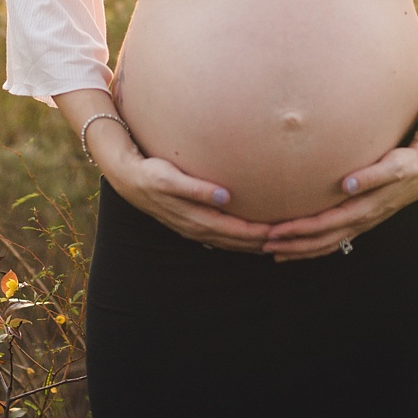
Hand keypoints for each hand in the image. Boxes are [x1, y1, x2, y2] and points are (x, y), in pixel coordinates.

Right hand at [111, 152, 272, 252]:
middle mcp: (197, 228)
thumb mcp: (170, 178)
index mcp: (196, 218)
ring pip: (229, 242)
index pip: (235, 231)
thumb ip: (197, 189)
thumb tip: (224, 196)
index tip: (281, 230)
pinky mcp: (191, 223)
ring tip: (275, 241)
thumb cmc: (151, 174)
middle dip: (262, 241)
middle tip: (288, 238)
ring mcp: (194, 228)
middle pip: (236, 241)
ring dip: (251, 244)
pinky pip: (220, 237)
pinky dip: (237, 239)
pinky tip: (247, 235)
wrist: (129, 179)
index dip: (258, 233)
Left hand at [262, 142, 417, 262]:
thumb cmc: (405, 163)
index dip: (299, 230)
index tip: (275, 231)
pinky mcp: (359, 221)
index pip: (324, 224)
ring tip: (273, 252)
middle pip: (321, 240)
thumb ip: (370, 176)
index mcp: (363, 209)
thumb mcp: (392, 166)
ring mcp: (360, 224)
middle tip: (264, 245)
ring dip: (299, 250)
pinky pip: (333, 240)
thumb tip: (346, 184)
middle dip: (292, 245)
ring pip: (326, 244)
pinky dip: (313, 246)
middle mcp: (359, 221)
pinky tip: (298, 246)